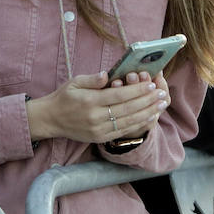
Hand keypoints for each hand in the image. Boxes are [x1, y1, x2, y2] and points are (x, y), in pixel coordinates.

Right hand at [26, 72, 165, 143]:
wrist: (51, 119)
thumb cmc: (65, 97)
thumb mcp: (75, 82)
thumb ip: (93, 79)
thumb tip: (108, 75)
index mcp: (90, 101)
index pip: (119, 95)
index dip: (137, 90)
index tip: (151, 84)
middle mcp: (95, 117)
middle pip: (128, 109)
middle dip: (147, 101)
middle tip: (162, 94)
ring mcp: (99, 130)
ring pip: (128, 121)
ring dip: (147, 113)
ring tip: (161, 105)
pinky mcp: (100, 138)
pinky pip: (123, 131)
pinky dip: (138, 124)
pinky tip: (149, 117)